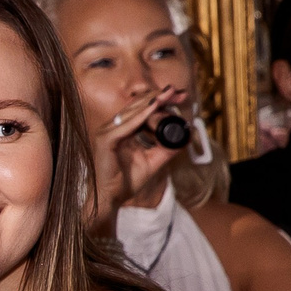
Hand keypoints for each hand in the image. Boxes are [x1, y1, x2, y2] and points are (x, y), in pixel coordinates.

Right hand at [87, 84, 189, 231]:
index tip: (179, 95)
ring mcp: (107, 132)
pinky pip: (127, 125)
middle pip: (138, 106)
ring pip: (133, 111)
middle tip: (179, 91)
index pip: (141, 109)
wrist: (109, 198)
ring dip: (153, 101)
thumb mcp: (152, 161)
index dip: (160, 100)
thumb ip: (166, 149)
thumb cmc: (125, 181)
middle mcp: (112, 128)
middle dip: (160, 96)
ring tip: (170, 93)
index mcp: (121, 130)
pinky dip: (142, 115)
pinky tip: (155, 107)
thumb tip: (184, 137)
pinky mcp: (106, 140)